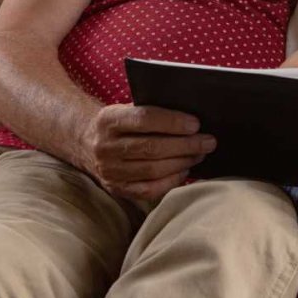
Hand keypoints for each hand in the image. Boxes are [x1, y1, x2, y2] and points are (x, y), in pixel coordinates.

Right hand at [79, 104, 215, 202]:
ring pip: (152, 170)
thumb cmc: (122, 122)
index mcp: (109, 120)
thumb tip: (193, 120)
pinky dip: (171, 180)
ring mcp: (109, 171)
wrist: (88, 142)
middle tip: (208, 141)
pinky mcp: (115, 188)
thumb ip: (154, 110)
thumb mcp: (128, 108)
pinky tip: (185, 170)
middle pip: (152, 147)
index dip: (173, 122)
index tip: (196, 124)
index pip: (144, 118)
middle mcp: (105, 147)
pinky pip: (148, 189)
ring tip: (200, 154)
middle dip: (186, 145)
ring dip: (183, 161)